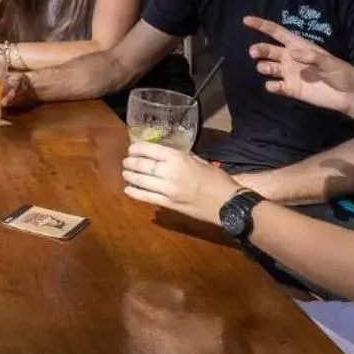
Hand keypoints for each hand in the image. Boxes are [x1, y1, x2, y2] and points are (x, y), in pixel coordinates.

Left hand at [121, 142, 240, 226]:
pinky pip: (147, 198)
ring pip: (142, 181)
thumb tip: (168, 153)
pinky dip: (135, 193)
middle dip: (131, 162)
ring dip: (130, 176)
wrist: (227, 204)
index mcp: (178, 159)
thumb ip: (183, 156)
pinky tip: (128, 190)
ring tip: (125, 173)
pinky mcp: (169, 204)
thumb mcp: (200, 161)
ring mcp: (168, 190)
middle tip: (126, 161)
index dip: (137, 149)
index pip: (151, 150)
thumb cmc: (217, 179)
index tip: (132, 149)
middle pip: (143, 165)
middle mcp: (170, 172)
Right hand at [243, 16, 353, 119]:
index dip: (262, 26)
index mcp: (299, 46)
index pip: (277, 33)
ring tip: (266, 68)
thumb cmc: (342, 74)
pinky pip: (276, 86)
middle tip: (254, 53)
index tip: (246, 21)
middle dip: (259, 49)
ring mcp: (290, 74)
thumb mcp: (330, 63)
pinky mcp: (291, 89)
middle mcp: (291, 58)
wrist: (349, 96)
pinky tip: (274, 86)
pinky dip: (272, 86)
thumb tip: (293, 53)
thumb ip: (312, 57)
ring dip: (263, 66)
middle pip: (269, 50)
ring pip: (268, 67)